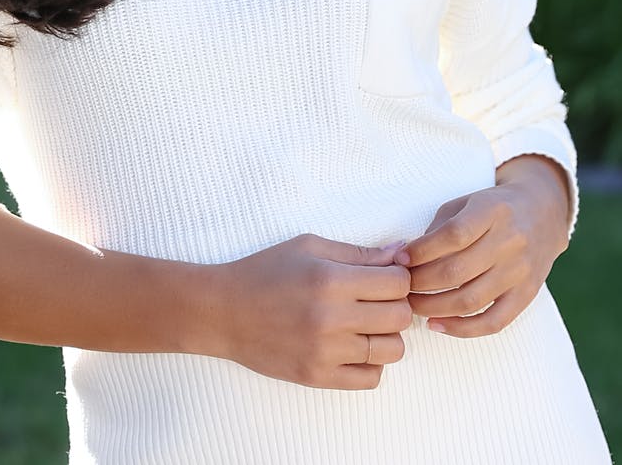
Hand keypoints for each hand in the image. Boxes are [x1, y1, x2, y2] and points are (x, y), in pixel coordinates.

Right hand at [213, 233, 412, 389]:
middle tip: (377, 300)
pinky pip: (371, 378)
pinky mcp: (318, 377)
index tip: (386, 277)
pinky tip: (354, 346)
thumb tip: (400, 253)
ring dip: (386, 335)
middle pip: (400, 317)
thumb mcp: (309, 247)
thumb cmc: (265, 271)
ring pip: (392, 350)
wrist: (224, 311)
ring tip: (366, 324)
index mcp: (330, 280)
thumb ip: (358, 253)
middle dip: (396, 304)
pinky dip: (371, 363)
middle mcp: (332, 318)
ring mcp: (326, 352)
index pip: (397, 283)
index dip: (398, 277)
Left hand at [394, 156, 570, 338]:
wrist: (543, 214)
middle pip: (457, 271)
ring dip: (434, 307)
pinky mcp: (526, 295)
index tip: (400, 259)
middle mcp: (510, 242)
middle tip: (400, 286)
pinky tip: (437, 325)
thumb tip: (408, 257)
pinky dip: (462, 329)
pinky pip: (494, 322)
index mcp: (492, 212)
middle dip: (420, 283)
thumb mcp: (466, 203)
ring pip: (471, 300)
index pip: (452, 235)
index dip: (422, 251)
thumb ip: (440, 228)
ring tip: (412, 306)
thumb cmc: (492, 208)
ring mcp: (520, 271)